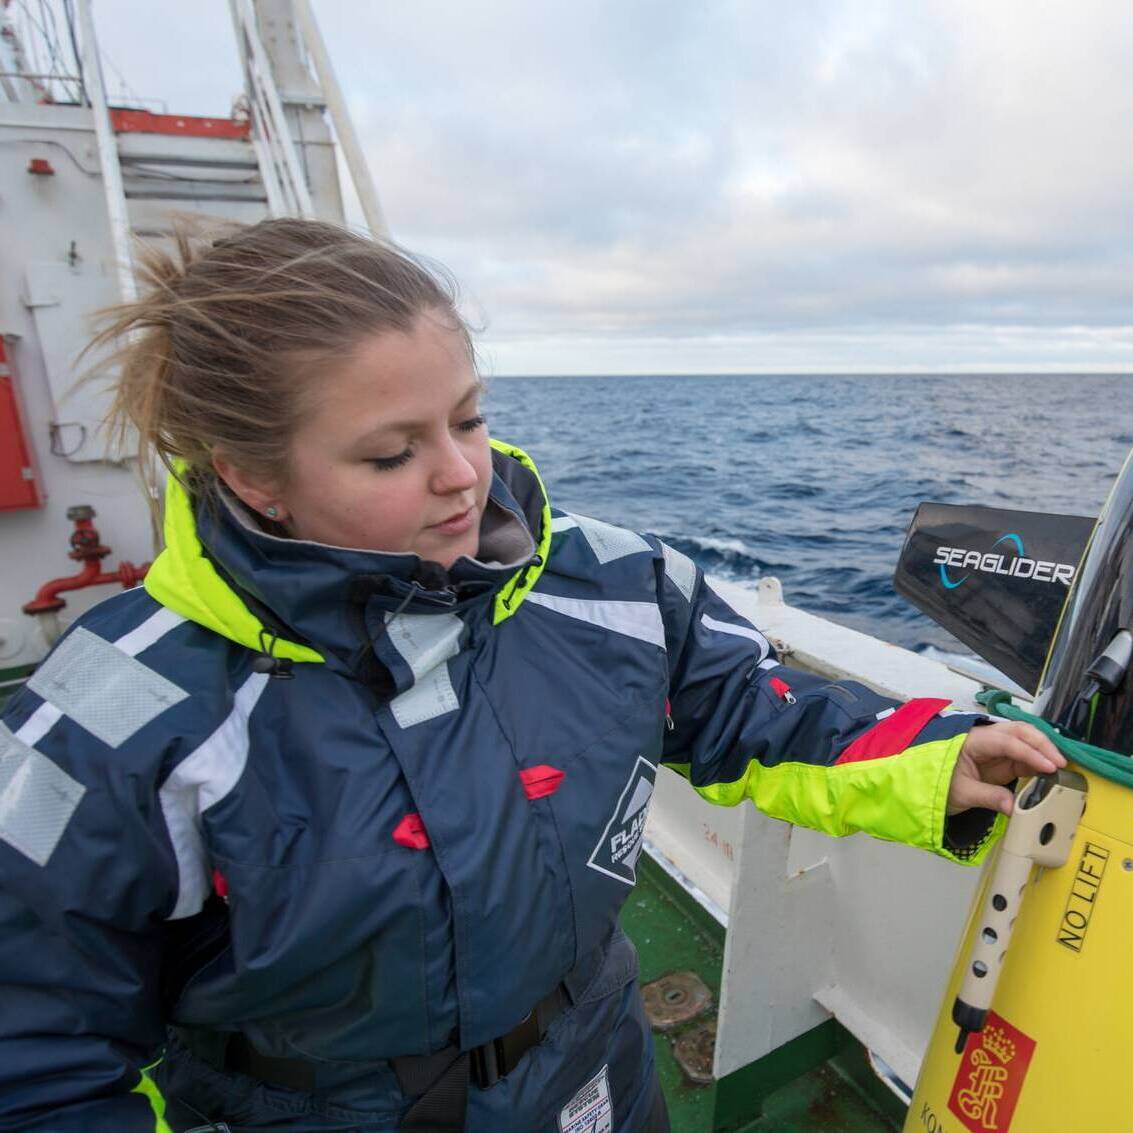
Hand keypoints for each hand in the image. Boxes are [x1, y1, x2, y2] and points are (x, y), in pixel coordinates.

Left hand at [947, 721, 1066, 815]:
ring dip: (1043, 751)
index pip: (1006, 741)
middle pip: (1019, 731)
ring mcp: (995, 749)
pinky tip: (1050, 773)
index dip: (1029, 753)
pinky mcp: (1002, 761)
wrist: (925, 788)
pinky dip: (1039, 762)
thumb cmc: (937, 784)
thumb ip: (988, 797)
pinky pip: (1024, 757)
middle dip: (1042, 744)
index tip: (1049, 767)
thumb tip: (1014, 807)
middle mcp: (986, 739)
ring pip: (1024, 741)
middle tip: (1060, 763)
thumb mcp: (960, 793)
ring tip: (1060, 767)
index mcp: (973, 741)